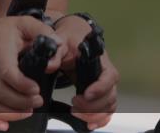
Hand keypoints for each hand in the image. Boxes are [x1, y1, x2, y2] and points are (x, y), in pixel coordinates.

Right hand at [0, 16, 67, 130]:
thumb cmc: (3, 31)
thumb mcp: (24, 23)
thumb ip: (43, 32)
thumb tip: (58, 46)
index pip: (6, 72)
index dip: (22, 85)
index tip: (35, 89)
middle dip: (20, 102)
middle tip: (37, 101)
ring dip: (10, 112)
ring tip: (27, 110)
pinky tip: (4, 125)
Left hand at [54, 15, 119, 130]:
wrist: (74, 36)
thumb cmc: (70, 38)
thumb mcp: (61, 41)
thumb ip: (55, 52)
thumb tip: (49, 65)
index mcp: (101, 61)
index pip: (108, 77)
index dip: (99, 88)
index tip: (85, 95)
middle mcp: (106, 75)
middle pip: (109, 96)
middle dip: (93, 106)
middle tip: (74, 107)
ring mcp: (104, 85)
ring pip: (109, 105)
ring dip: (95, 114)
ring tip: (76, 113)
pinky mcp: (100, 93)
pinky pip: (107, 109)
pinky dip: (100, 118)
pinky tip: (89, 123)